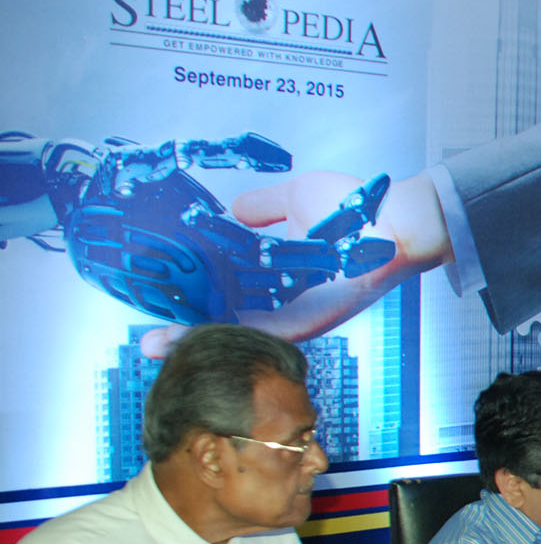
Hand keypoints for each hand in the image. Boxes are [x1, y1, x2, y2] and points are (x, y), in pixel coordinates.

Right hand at [140, 171, 453, 357]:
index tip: (158, 303)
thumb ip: (260, 206)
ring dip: (197, 341)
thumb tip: (230, 213)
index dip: (192, 299)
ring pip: (235, 335)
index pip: (226, 290)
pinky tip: (195, 340)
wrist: (391, 221)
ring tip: (157, 347)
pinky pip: (260, 334)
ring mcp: (294, 314)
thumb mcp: (293, 197)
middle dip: (185, 333)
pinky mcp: (307, 322)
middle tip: (147, 341)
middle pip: (225, 321)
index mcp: (275, 273)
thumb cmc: (353, 208)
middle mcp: (282, 300)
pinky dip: (227, 336)